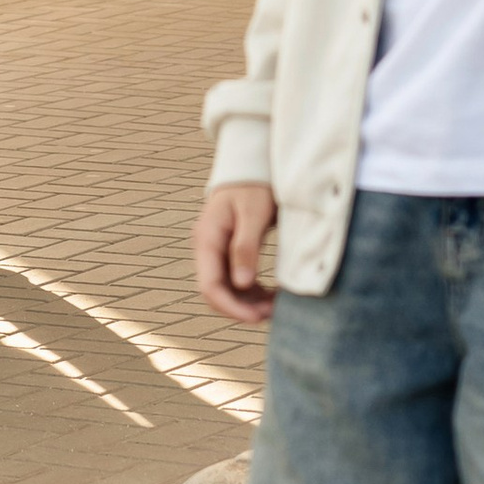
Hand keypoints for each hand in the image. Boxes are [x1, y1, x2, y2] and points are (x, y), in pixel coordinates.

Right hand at [194, 182, 278, 325]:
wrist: (251, 165)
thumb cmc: (254, 185)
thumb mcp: (254, 213)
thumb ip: (245, 247)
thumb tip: (242, 284)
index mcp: (207, 238)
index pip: (209, 286)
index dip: (231, 307)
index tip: (257, 318)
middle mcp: (207, 248)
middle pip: (217, 291)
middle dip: (242, 308)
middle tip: (272, 314)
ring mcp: (217, 251)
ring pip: (228, 289)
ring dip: (249, 302)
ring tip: (276, 308)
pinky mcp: (229, 252)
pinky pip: (237, 280)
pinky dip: (253, 292)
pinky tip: (272, 296)